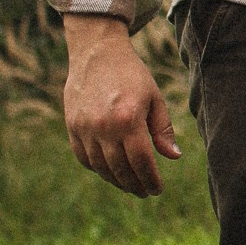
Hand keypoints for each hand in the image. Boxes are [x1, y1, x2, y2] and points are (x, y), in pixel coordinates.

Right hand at [61, 12, 181, 196]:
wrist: (97, 53)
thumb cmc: (132, 75)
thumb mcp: (154, 98)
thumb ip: (163, 129)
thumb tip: (173, 157)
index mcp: (128, 119)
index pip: (142, 161)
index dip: (151, 179)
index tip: (157, 189)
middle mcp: (104, 126)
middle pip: (120, 169)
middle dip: (135, 185)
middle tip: (145, 192)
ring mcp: (84, 128)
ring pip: (101, 167)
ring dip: (116, 181)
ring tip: (130, 185)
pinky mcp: (72, 126)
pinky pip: (84, 157)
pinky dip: (98, 169)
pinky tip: (110, 171)